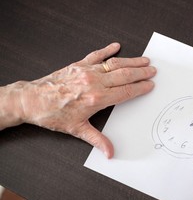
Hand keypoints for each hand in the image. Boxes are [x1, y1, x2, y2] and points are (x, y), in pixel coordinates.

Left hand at [0, 43, 155, 157]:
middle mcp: (94, 83)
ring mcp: (87, 72)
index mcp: (97, 99)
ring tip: (143, 60)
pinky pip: (96, 55)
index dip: (140, 88)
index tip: (150, 85)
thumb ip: (97, 140)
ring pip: (115, 64)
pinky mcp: (78, 65)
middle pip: (124, 75)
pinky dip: (107, 50)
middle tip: (152, 70)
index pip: (126, 92)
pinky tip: (116, 46)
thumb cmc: (53, 115)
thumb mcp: (77, 130)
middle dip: (141, 72)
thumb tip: (109, 152)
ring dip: (131, 61)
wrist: (32, 100)